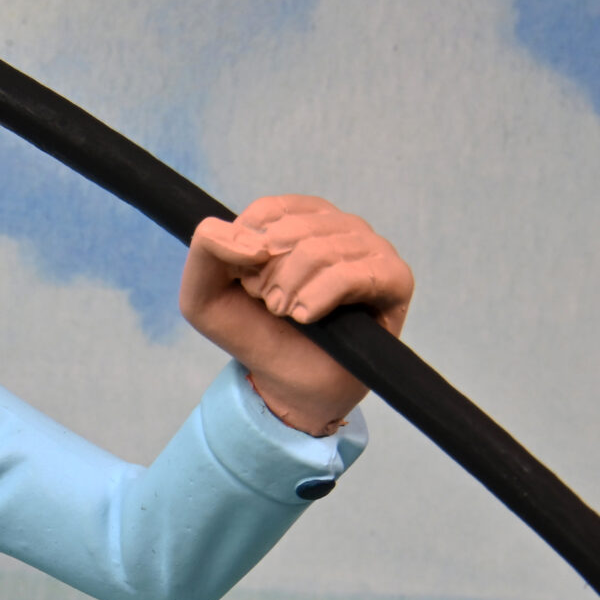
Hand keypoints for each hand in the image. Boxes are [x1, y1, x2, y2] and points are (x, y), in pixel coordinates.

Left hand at [179, 195, 412, 434]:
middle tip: (270, 305)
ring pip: (320, 250)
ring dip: (291, 290)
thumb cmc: (255, 334)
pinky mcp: (395, 278)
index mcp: (300, 218)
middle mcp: (340, 226)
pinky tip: (306, 317)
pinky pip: (354, 273)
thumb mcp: (205, 294)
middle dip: (268, 275)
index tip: (247, 284)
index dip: (247, 250)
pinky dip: (321, 297)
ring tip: (287, 314)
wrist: (291, 386)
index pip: (268, 212)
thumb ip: (206, 248)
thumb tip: (252, 239)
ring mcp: (371, 248)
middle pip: (293, 230)